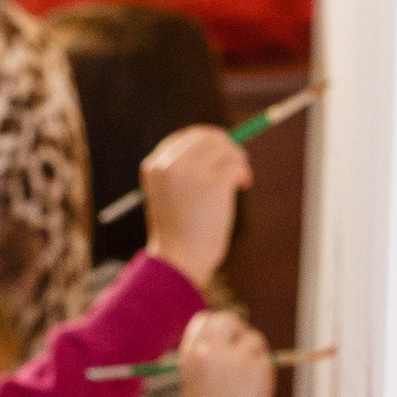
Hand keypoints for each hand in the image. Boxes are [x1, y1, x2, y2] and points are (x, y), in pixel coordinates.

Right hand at [141, 124, 252, 288]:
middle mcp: (169, 164)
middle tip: (238, 160)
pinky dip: (243, 173)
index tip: (221, 148)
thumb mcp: (170, 196)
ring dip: (238, 160)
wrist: (179, 259)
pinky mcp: (213, 182)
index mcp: (153, 167)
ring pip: (225, 148)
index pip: (184, 138)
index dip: (207, 139)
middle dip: (226, 145)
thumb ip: (184, 171)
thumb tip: (219, 146)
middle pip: (206, 137)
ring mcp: (190, 171)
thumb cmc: (178, 233)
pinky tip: (242, 186)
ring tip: (240, 179)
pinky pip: (236, 164)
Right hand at [179, 311, 273, 396]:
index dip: (216, 326)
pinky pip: (265, 358)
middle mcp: (209, 352)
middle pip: (228, 319)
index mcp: (189, 357)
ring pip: (253, 338)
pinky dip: (264, 371)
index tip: (226, 338)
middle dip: (239, 330)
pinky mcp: (258, 367)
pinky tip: (255, 392)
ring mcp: (234, 359)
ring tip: (247, 383)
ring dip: (255, 355)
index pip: (203, 320)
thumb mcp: (195, 385)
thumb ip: (207, 359)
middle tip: (244, 349)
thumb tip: (227, 338)